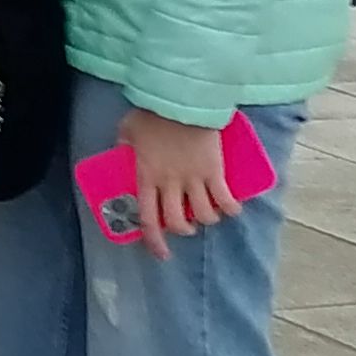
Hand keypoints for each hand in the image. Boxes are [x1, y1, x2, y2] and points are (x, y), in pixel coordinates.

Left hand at [119, 109, 245, 255]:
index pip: (148, 218)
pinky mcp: (215, 172)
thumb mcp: (128, 130)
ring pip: (203, 215)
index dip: (154, 241)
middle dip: (182, 230)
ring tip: (209, 214)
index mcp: (146, 177)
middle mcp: (170, 184)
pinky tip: (232, 208)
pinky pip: (225, 200)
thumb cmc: (152, 113)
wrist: (181, 101)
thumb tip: (123, 149)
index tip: (161, 253)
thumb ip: (124, 143)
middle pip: (176, 221)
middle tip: (186, 227)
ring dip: (207, 219)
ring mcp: (194, 179)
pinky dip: (230, 209)